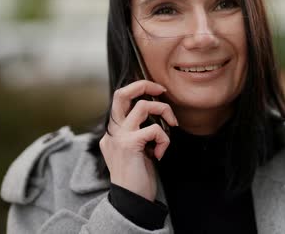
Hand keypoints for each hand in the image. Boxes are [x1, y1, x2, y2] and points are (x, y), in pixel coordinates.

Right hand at [99, 80, 177, 201]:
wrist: (132, 200)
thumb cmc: (138, 176)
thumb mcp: (136, 150)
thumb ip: (138, 132)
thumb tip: (156, 113)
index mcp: (112, 132)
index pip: (121, 99)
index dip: (139, 90)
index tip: (158, 93)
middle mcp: (112, 132)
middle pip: (121, 93)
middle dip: (144, 84)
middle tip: (162, 90)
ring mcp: (118, 137)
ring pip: (143, 106)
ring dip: (164, 111)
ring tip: (171, 125)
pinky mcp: (129, 145)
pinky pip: (155, 129)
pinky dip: (164, 139)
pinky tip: (160, 153)